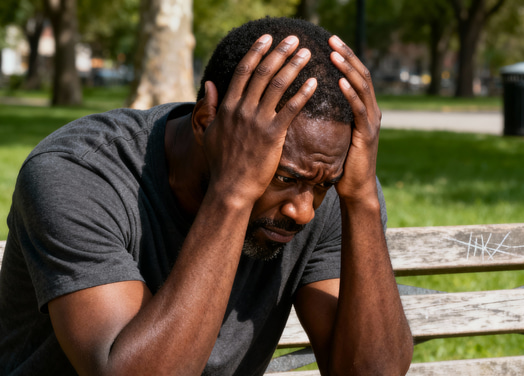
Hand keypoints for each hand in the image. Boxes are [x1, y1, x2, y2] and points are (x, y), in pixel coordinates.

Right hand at [197, 35, 316, 203]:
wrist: (231, 188)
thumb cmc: (221, 163)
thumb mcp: (209, 132)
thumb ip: (210, 107)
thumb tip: (209, 85)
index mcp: (228, 106)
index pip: (243, 71)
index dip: (257, 52)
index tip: (268, 38)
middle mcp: (242, 110)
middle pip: (263, 73)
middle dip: (280, 52)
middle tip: (294, 40)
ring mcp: (257, 122)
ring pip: (278, 86)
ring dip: (294, 66)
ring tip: (307, 54)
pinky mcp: (273, 136)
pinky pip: (291, 110)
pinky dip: (303, 94)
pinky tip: (314, 83)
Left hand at [328, 35, 381, 203]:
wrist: (356, 189)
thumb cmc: (341, 164)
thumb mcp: (334, 134)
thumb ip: (330, 116)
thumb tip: (309, 101)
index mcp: (364, 109)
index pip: (355, 75)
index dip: (345, 57)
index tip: (329, 41)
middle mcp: (372, 111)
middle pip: (361, 74)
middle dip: (347, 55)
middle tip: (331, 39)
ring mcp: (372, 121)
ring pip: (362, 87)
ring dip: (348, 69)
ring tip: (334, 54)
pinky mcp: (368, 134)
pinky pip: (359, 109)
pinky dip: (351, 93)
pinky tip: (341, 81)